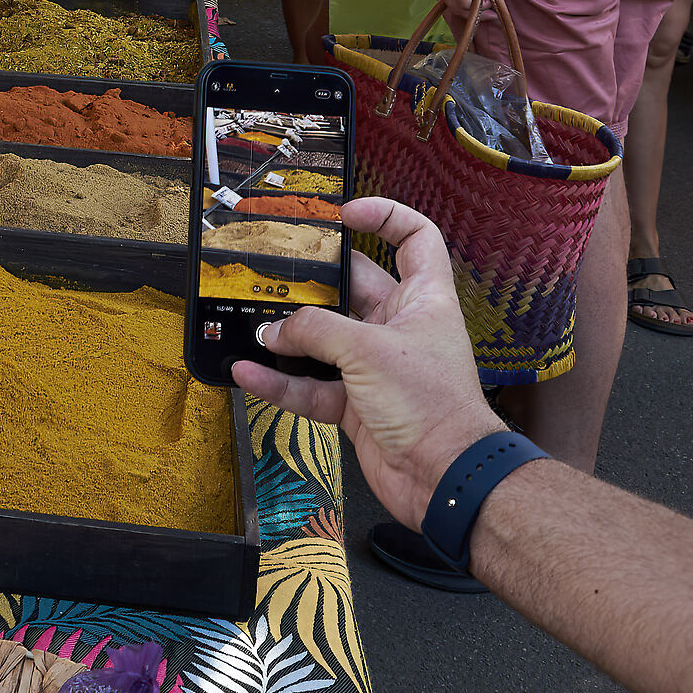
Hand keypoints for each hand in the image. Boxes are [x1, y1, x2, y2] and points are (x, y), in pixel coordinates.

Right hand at [232, 197, 506, 529]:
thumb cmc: (431, 405)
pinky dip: (280, 381)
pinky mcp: (356, 404)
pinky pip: (310, 386)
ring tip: (251, 325)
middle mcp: (399, 328)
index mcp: (422, 300)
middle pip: (350, 289)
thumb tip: (273, 330)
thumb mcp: (368, 351)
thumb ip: (314, 331)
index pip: (415, 239)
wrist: (444, 477)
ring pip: (322, 340)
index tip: (344, 215)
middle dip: (310, 283)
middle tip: (270, 272)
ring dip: (287, 336)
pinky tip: (248, 373)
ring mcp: (375, 367)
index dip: (385, 217)